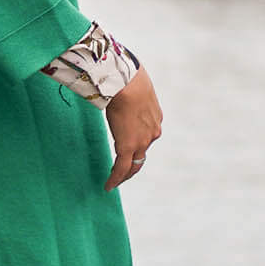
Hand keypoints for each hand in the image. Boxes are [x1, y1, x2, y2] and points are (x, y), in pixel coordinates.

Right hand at [105, 67, 162, 189]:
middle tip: (124, 173)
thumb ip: (132, 98)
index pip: (147, 136)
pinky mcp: (128, 147)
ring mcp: (142, 142)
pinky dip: (116, 178)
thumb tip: (120, 91)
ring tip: (116, 181)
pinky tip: (109, 186)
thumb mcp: (137, 89)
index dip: (139, 145)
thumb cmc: (128, 79)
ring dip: (125, 174)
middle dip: (134, 165)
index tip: (132, 150)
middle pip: (143, 154)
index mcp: (155, 118)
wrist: (127, 84)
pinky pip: (122, 168)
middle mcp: (152, 132)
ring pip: (134, 164)